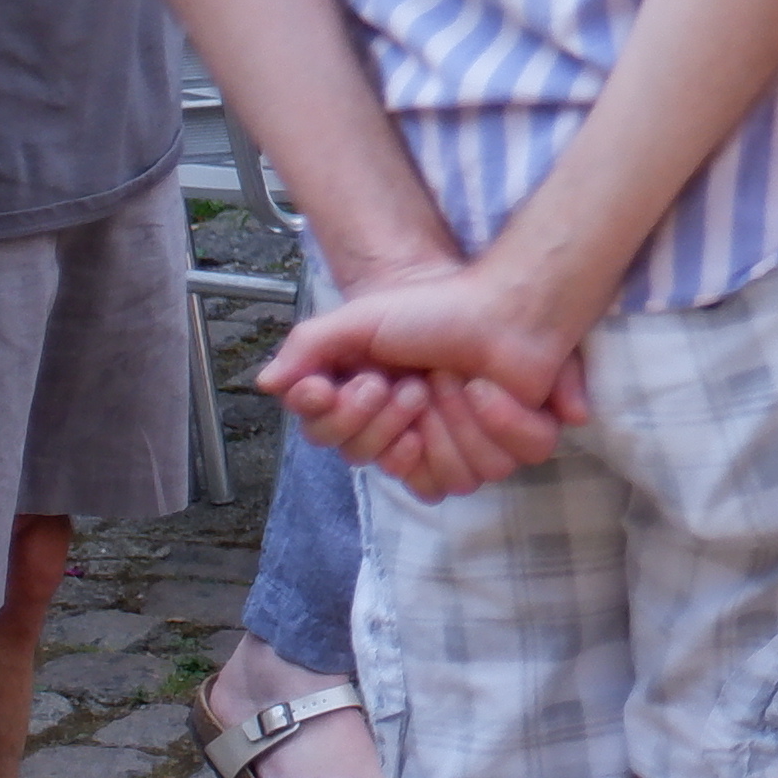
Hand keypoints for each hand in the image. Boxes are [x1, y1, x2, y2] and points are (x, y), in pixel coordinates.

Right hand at [270, 258, 597, 501]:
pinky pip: (500, 464)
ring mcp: (466, 447)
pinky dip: (497, 422)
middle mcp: (418, 440)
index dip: (351, 423)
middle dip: (398, 418)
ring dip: (452, 418)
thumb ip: (309, 348)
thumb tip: (266, 383)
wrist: (497, 301)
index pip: (347, 449)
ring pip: (451, 476)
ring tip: (455, 377)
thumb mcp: (359, 321)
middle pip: (392, 466)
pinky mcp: (511, 445)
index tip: (360, 384)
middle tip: (410, 381)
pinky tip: (488, 389)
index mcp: (378, 418)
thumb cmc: (430, 309)